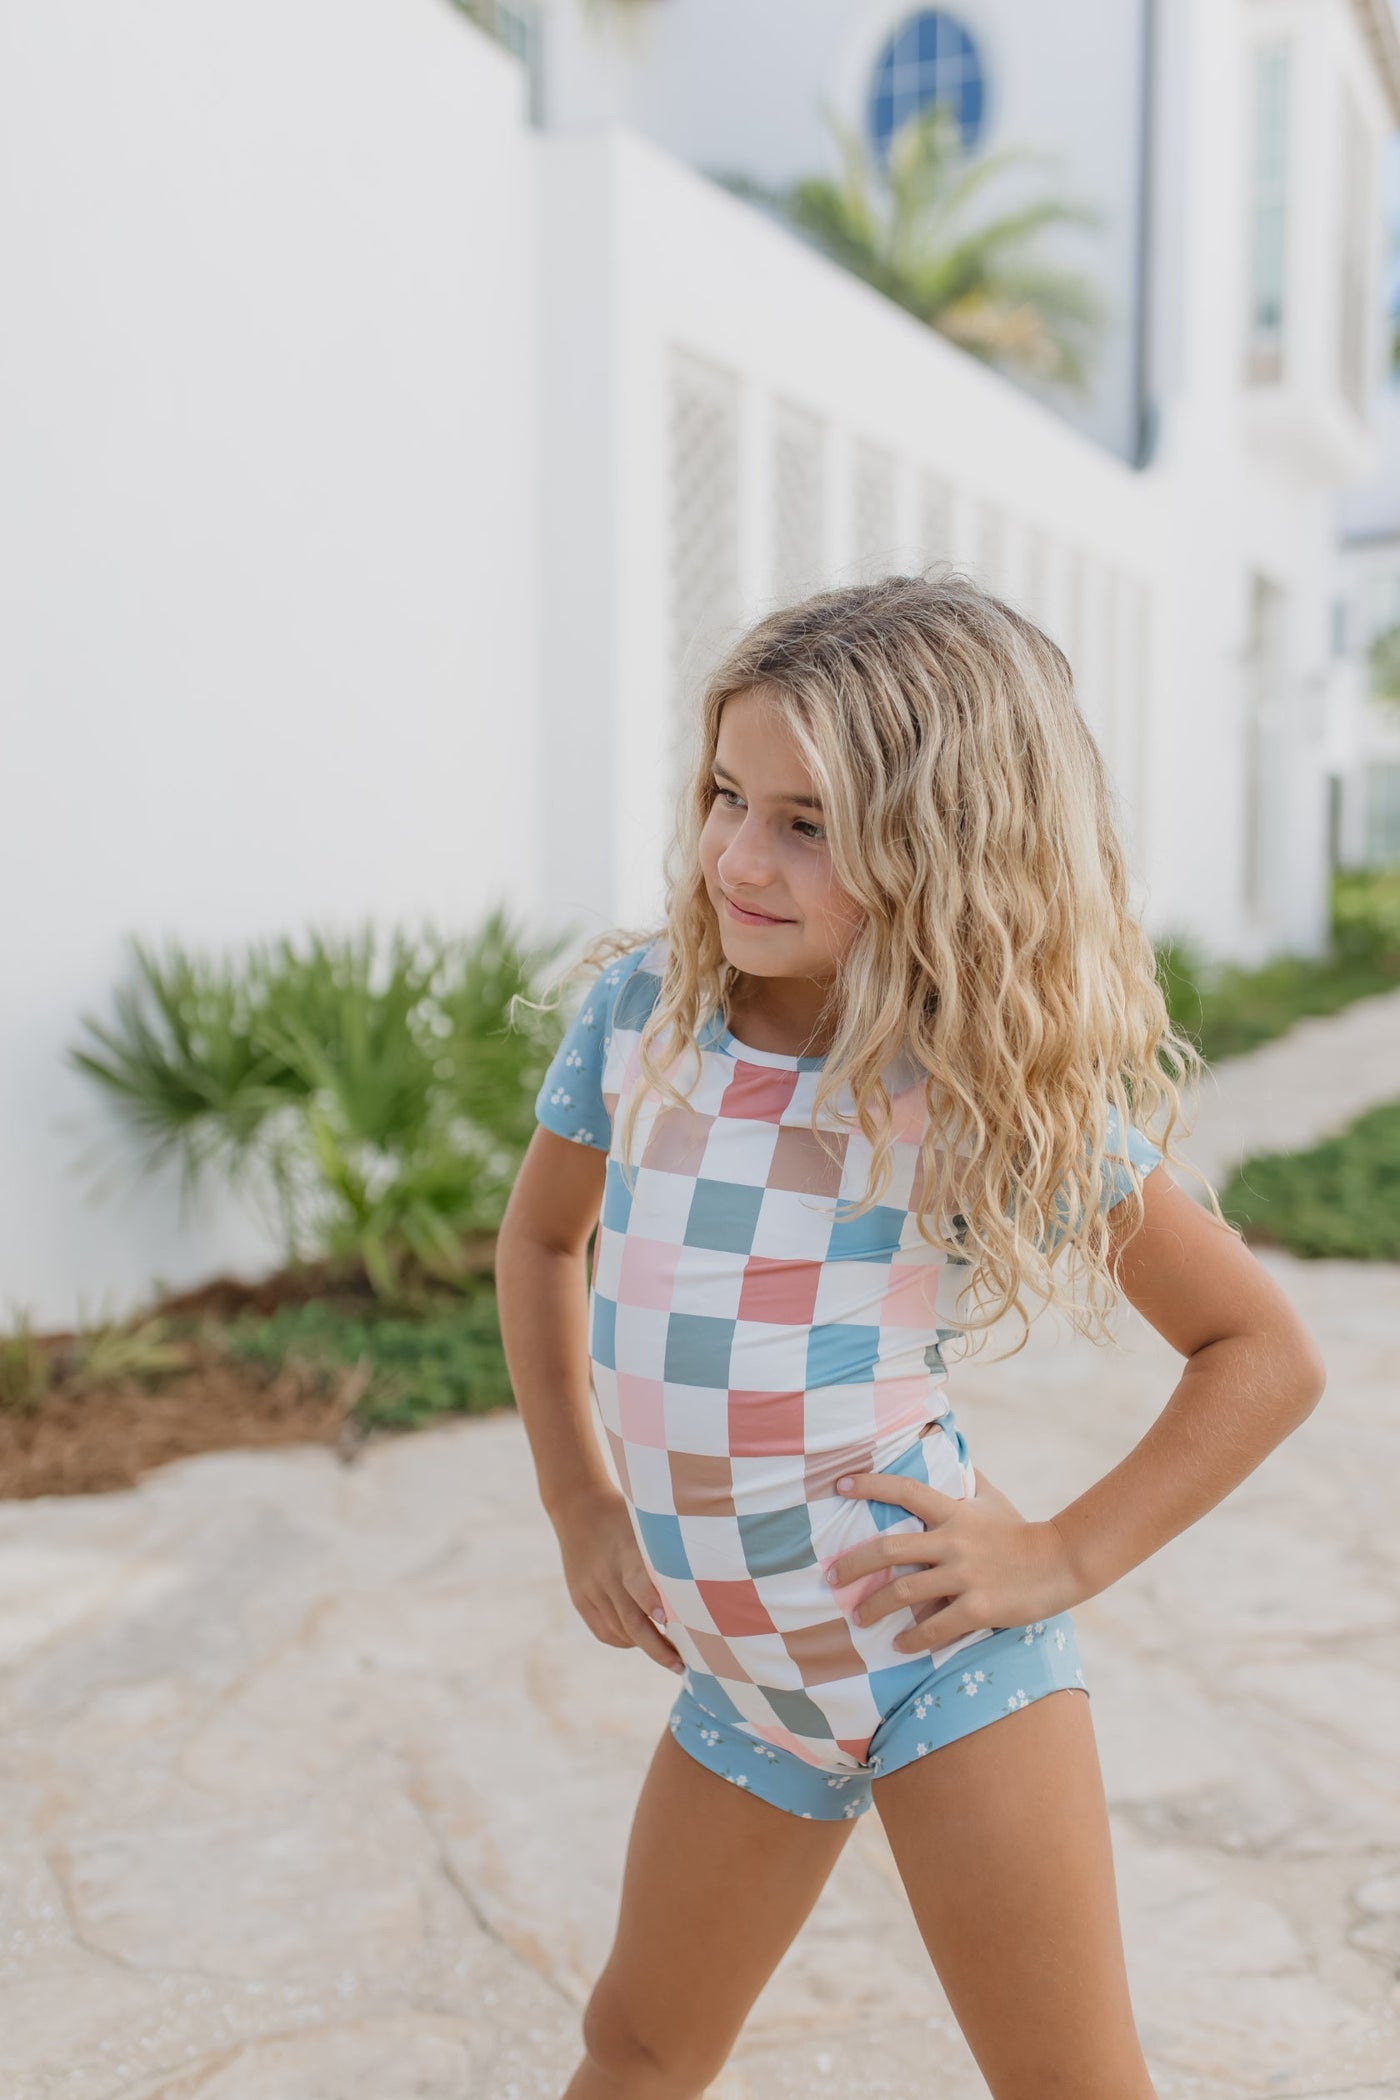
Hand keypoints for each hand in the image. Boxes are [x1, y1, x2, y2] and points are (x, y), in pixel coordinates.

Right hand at [551, 1487, 685, 1675]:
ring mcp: (590, 1588)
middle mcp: (607, 1573)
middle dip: (658, 1648)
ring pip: (620, 1631)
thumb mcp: (647, 1524)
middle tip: (682, 1666)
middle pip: (631, 1620)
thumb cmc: (627, 1516)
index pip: (639, 1581)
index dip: (653, 1602)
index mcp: (626, 1550)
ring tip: (671, 1656)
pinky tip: (641, 1641)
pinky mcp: (579, 1599)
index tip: (669, 1621)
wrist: (578, 1506)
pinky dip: (625, 1641)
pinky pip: (604, 1631)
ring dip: (645, 1647)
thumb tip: (710, 1578)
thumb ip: (668, 1552)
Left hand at [827, 1466, 1084, 1653]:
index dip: (870, 1485)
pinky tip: (898, 1645)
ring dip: (874, 1607)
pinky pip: (933, 1627)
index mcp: (954, 1514)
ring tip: (858, 1618)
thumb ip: (968, 1480)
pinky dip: (911, 1639)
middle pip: (889, 1550)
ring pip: (904, 1593)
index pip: (905, 1491)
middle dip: (853, 1564)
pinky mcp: (977, 1608)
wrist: (1061, 1563)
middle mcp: (953, 1542)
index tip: (839, 1485)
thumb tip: (951, 1450)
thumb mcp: (993, 1500)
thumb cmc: (1021, 1532)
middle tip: (831, 1577)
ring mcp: (964, 1576)